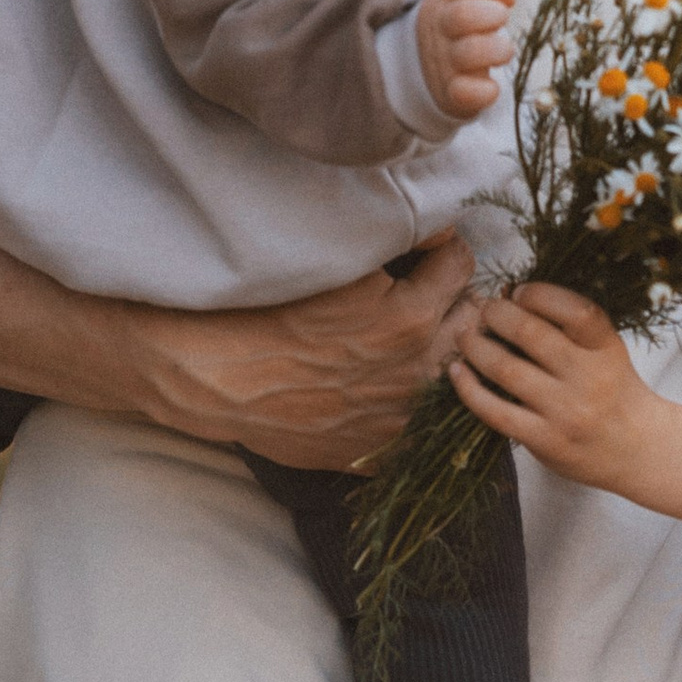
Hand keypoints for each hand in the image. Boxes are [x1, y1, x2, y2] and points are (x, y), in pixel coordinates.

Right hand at [124, 230, 476, 469]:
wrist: (210, 378)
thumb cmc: (262, 311)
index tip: (428, 250)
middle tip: (427, 288)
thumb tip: (437, 233)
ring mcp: (397, 416)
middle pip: (470, 322)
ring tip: (412, 335)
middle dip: (455, 299)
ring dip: (441, 349)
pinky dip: (412, 397)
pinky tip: (386, 380)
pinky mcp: (375, 448)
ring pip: (452, 373)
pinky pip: (420, 420)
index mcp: (410, 318)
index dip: (444, 251)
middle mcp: (415, 372)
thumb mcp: (332, 263)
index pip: (462, 266)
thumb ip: (395, 245)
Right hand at [415, 0, 516, 121]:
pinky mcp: (450, 92)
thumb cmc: (459, 30)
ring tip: (504, 51)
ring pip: (469, 53)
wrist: (424, 70)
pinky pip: (464, 92)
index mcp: (446, 1)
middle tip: (502, 21)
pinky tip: (492, 87)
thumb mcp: (462, 2)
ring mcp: (445, 61)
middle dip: (494, 15)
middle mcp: (442, 29)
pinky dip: (485, 91)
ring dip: (498, 50)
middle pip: (464, 15)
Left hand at [449, 282, 660, 489]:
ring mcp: (565, 412)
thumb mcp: (606, 351)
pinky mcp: (544, 440)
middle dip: (496, 314)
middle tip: (484, 310)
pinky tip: (457, 371)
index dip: (539, 294)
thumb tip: (511, 295)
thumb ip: (569, 326)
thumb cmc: (613, 390)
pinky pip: (495, 411)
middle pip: (530, 334)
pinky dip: (469, 388)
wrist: (635, 449)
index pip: (575, 310)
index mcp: (606, 348)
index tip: (518, 291)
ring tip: (465, 336)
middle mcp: (588, 378)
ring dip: (476, 346)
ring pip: (506, 370)